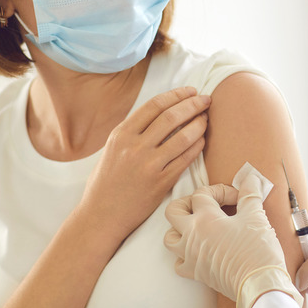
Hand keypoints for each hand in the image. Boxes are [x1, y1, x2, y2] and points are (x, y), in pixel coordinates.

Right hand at [79, 87, 210, 241]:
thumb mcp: (112, 149)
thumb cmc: (106, 182)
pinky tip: (203, 140)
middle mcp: (134, 147)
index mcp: (121, 134)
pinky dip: (197, 146)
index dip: (177, 95)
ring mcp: (148, 165)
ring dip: (199, 124)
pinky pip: (186, 159)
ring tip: (207, 118)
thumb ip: (133, 131)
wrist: (101, 216)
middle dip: (193, 104)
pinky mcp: (160, 183)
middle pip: (172, 116)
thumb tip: (162, 112)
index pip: (155, 105)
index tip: (191, 91)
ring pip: (183, 136)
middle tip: (206, 100)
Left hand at [164, 172, 302, 307]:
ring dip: (179, 229)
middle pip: (173, 211)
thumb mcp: (256, 216)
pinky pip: (178, 263)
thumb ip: (250, 195)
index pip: (202, 193)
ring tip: (197, 226)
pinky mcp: (196, 272)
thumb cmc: (257, 250)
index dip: (221, 190)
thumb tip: (251, 179)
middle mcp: (192, 235)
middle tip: (205, 204)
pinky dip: (184, 256)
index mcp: (205, 218)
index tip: (238, 197)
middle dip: (187, 202)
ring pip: (170, 238)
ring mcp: (190, 255)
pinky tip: (199, 251)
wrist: (259, 284)